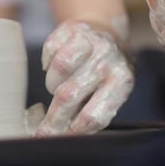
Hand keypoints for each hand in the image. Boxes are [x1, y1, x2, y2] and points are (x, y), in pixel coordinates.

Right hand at [36, 21, 133, 135]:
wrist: (105, 28)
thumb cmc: (105, 69)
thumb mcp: (111, 90)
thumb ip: (94, 110)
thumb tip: (66, 134)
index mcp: (122, 81)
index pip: (95, 114)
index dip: (76, 129)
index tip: (64, 137)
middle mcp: (108, 60)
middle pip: (70, 95)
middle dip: (53, 118)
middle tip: (42, 132)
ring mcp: (89, 41)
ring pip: (58, 70)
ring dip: (51, 85)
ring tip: (56, 88)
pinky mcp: (71, 30)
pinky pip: (50, 51)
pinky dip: (47, 63)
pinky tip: (54, 67)